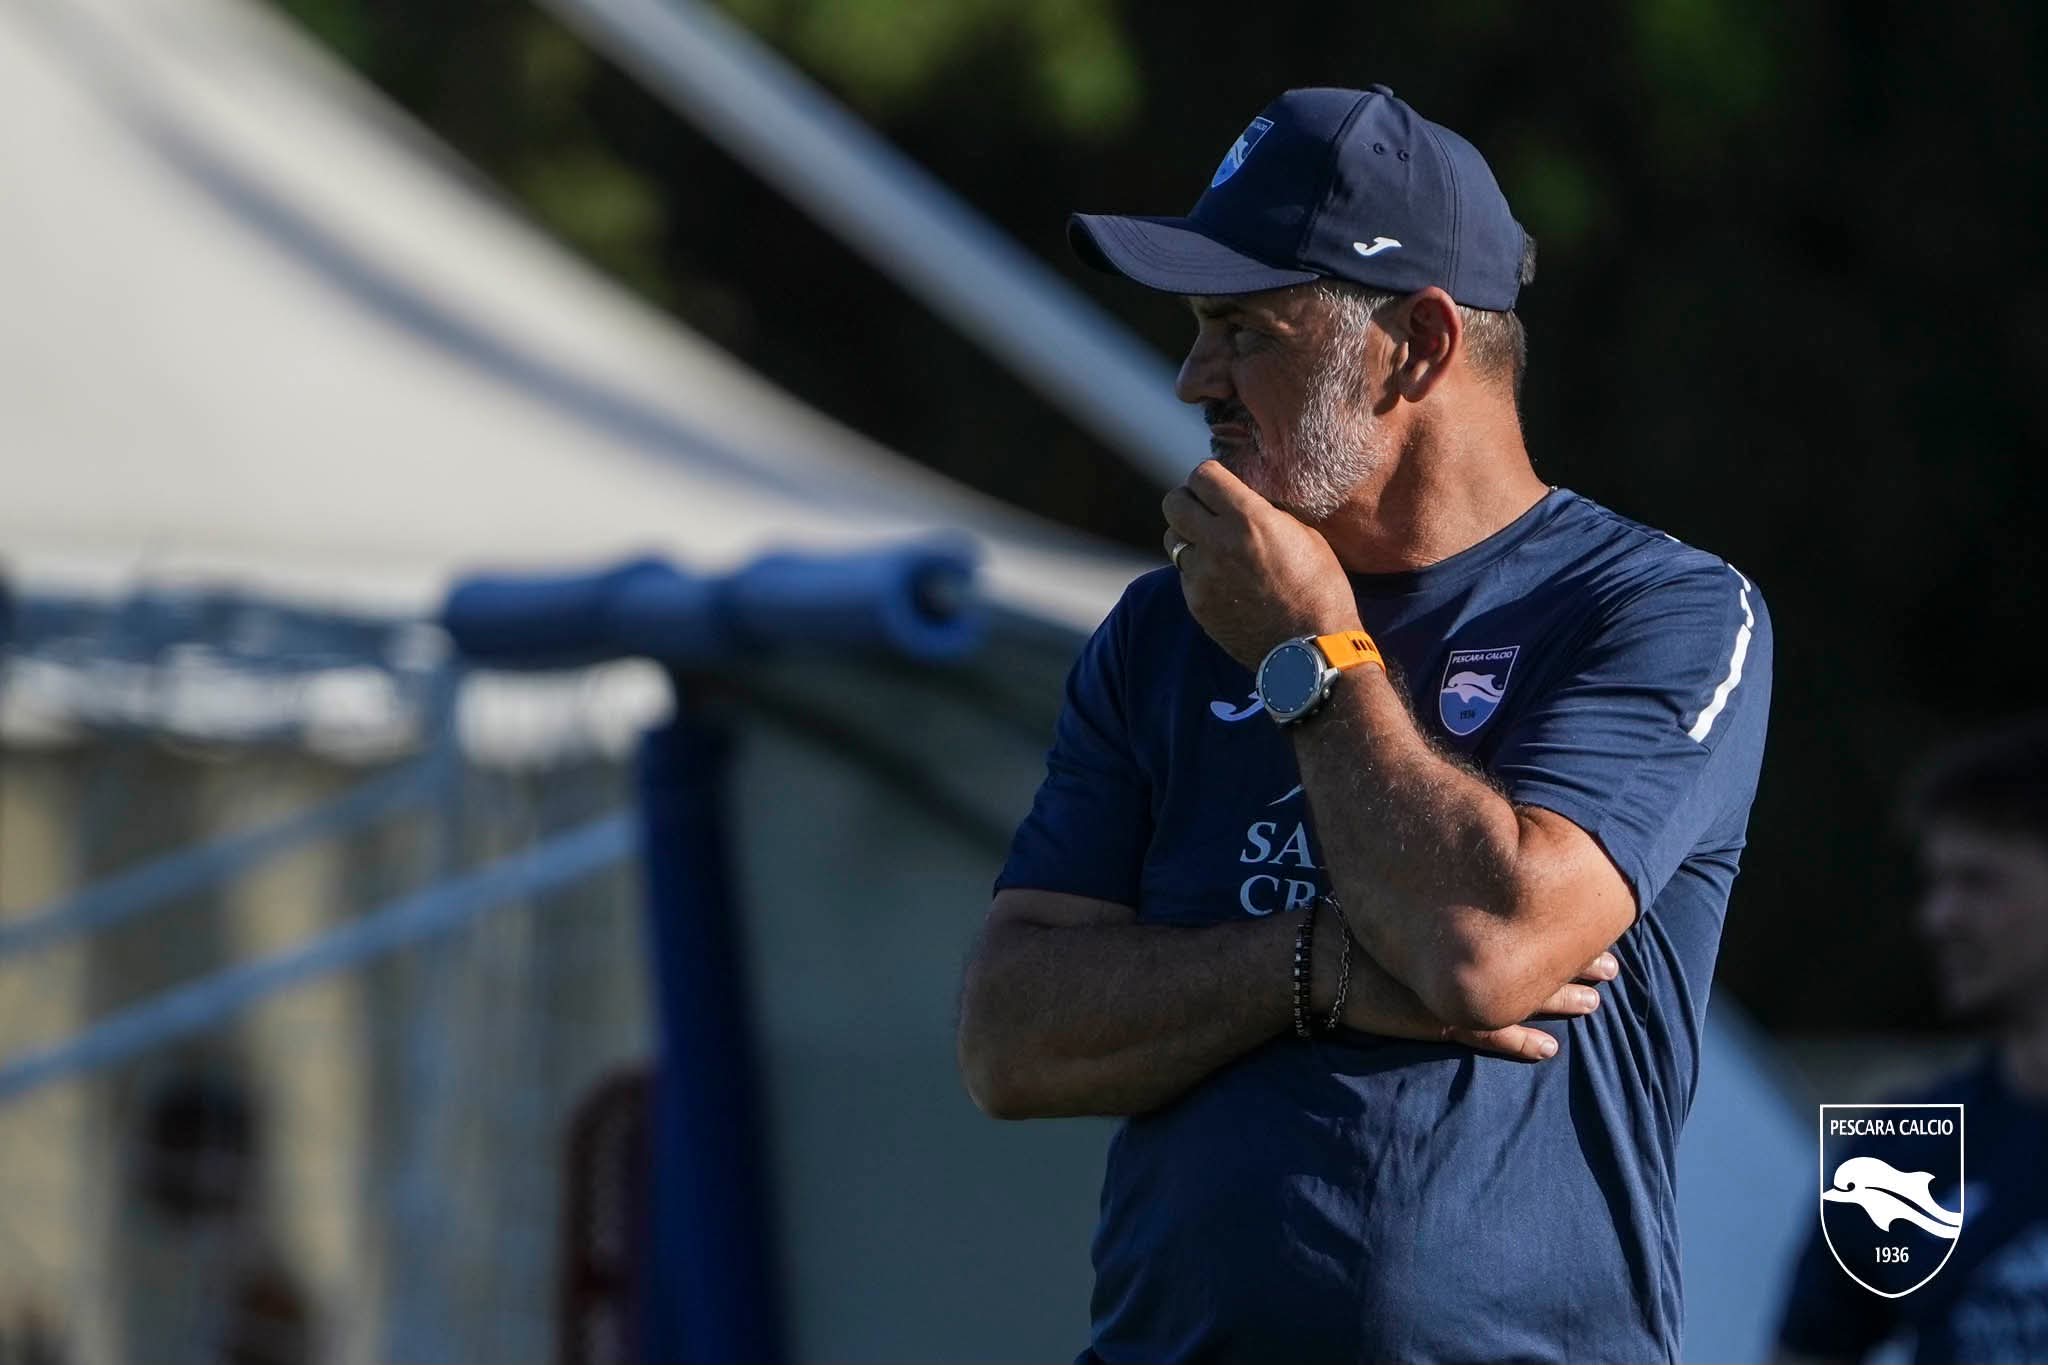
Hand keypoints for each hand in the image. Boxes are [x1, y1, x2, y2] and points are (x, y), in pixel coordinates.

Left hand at [1162, 460, 1360, 669]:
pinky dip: (1197, 568)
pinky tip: (1222, 576)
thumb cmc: (1320, 589)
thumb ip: (1264, 511)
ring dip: (1188, 535)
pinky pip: (1184, 572)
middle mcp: (1218, 543)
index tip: (1219, 484)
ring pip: (1172, 539)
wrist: (1311, 650)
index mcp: (1249, 519)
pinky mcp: (1196, 603)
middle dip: (1189, 500)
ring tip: (1213, 544)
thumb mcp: (1304, 535)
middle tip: (1206, 509)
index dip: (1210, 476)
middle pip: (1174, 503)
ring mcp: (1202, 576)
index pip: (1202, 475)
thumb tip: (1240, 497)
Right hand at [1311, 904, 1615, 1060]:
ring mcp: (1454, 990)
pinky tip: (1549, 1049)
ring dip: (1562, 1001)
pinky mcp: (1437, 1020)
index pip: (1529, 918)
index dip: (1567, 922)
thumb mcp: (1407, 886)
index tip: (1598, 919)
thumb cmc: (1356, 914)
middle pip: (1536, 956)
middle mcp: (1465, 952)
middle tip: (1611, 964)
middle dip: (1576, 961)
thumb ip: (1445, 877)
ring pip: (1523, 998)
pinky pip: (1490, 1036)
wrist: (1314, 958)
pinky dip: (1521, 1044)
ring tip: (1594, 1002)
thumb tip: (1480, 855)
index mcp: (1462, 915)